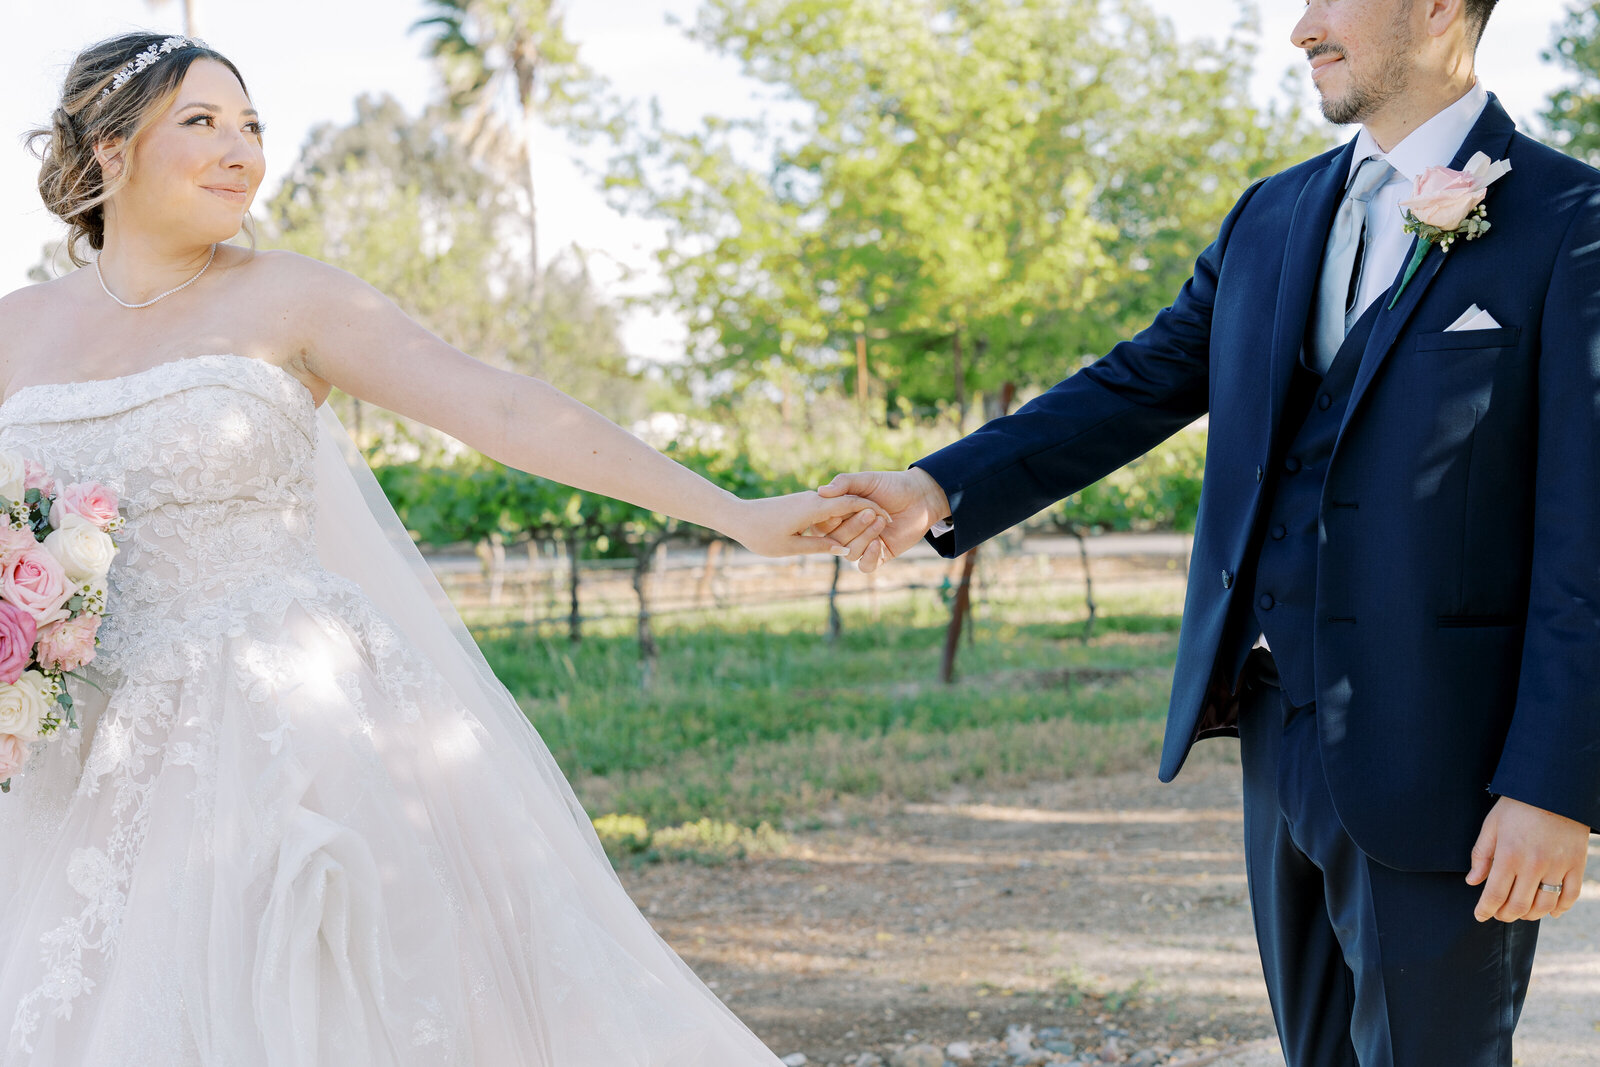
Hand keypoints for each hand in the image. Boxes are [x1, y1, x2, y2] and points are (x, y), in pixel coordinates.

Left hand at [722, 491, 888, 557]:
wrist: (737, 516)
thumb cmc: (761, 535)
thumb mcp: (791, 546)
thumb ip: (819, 546)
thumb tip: (844, 550)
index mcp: (814, 508)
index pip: (852, 504)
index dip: (873, 511)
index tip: (889, 519)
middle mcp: (813, 500)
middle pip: (849, 503)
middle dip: (869, 512)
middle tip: (888, 523)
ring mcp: (807, 500)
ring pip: (838, 506)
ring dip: (855, 515)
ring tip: (873, 526)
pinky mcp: (801, 504)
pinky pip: (827, 508)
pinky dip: (841, 516)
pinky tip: (847, 528)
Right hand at [816, 468, 950, 571]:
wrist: (920, 496)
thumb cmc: (892, 485)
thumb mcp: (866, 480)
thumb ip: (844, 483)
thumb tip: (820, 491)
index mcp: (839, 514)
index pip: (822, 525)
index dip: (831, 519)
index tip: (845, 508)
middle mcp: (848, 532)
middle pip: (835, 541)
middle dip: (852, 527)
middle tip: (871, 512)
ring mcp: (863, 545)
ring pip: (849, 553)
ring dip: (864, 537)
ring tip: (881, 520)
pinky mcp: (879, 555)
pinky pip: (865, 566)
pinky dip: (869, 556)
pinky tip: (879, 543)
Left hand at [1466, 796, 1589, 921]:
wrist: (1553, 790)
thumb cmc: (1517, 806)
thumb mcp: (1492, 826)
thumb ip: (1481, 855)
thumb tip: (1473, 881)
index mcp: (1509, 855)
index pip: (1495, 894)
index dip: (1486, 909)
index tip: (1479, 916)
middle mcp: (1534, 864)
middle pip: (1519, 904)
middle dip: (1505, 915)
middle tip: (1498, 914)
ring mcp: (1558, 866)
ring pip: (1545, 905)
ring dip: (1530, 915)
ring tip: (1520, 913)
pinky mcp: (1576, 865)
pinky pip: (1570, 896)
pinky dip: (1560, 909)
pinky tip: (1550, 911)